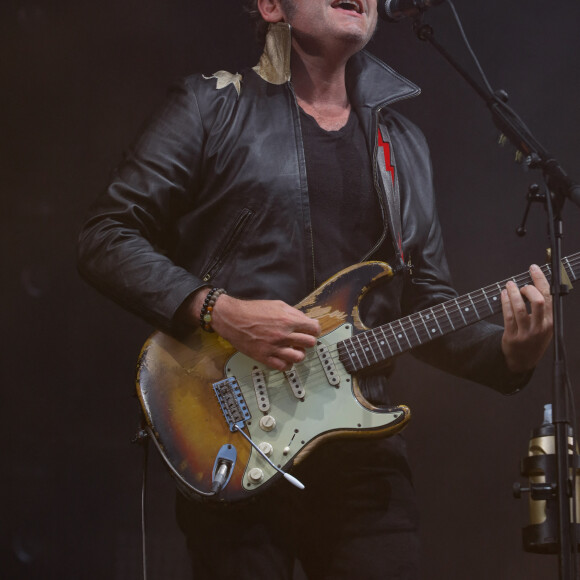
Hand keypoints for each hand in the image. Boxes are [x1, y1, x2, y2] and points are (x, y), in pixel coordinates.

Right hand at [191, 291, 320, 370]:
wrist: (232, 318)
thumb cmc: (253, 310)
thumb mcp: (277, 304)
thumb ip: (294, 313)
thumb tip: (307, 320)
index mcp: (288, 320)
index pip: (314, 329)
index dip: (314, 329)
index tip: (311, 330)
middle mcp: (283, 335)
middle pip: (310, 343)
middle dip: (308, 340)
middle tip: (302, 339)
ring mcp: (274, 348)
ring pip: (299, 357)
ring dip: (299, 353)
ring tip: (293, 349)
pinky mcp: (264, 357)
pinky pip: (283, 367)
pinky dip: (287, 363)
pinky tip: (283, 357)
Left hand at [501, 264, 552, 372]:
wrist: (523, 361)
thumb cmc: (533, 339)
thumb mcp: (544, 326)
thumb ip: (542, 309)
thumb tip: (535, 284)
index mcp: (550, 322)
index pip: (548, 296)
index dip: (540, 280)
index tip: (534, 268)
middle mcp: (540, 327)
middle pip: (538, 301)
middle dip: (528, 288)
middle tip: (521, 285)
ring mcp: (526, 333)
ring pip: (520, 308)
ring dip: (513, 293)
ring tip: (509, 285)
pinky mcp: (512, 336)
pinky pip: (508, 316)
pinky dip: (505, 302)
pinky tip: (503, 295)